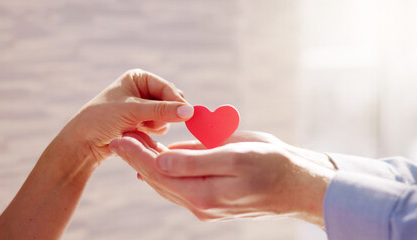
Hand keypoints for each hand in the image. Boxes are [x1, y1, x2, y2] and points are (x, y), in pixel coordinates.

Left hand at [58, 69, 192, 162]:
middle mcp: (143, 90)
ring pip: (168, 116)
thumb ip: (162, 111)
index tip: (188, 115)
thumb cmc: (102, 120)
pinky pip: (161, 127)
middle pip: (171, 102)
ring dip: (158, 125)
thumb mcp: (133, 111)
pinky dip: (153, 132)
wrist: (83, 143)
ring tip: (140, 128)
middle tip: (154, 124)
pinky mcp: (143, 123)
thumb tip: (190, 111)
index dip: (177, 101)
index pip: (167, 88)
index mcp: (139, 78)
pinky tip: (139, 133)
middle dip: (165, 114)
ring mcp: (144, 107)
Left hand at [110, 131, 334, 225]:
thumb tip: (161, 159)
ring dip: (148, 165)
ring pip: (167, 185)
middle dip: (138, 158)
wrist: (297, 186)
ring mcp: (206, 205)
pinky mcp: (213, 201)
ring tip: (133, 144)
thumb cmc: (272, 165)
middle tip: (120, 136)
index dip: (137, 154)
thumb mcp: (236, 156)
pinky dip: (166, 173)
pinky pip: (180, 187)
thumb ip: (196, 160)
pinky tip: (159, 160)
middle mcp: (200, 205)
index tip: (119, 137)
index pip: (159, 172)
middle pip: (158, 180)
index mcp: (204, 193)